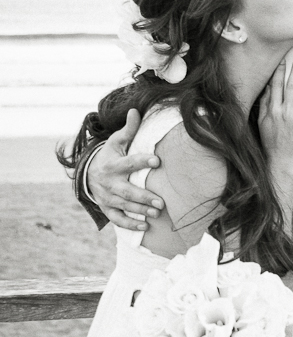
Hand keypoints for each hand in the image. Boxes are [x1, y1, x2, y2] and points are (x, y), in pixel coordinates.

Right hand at [86, 109, 164, 230]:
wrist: (88, 173)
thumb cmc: (110, 155)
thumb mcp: (116, 141)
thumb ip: (128, 129)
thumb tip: (136, 110)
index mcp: (113, 165)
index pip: (129, 163)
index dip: (142, 161)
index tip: (157, 161)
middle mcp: (109, 183)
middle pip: (127, 191)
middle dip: (143, 197)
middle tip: (161, 202)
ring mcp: (107, 197)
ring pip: (124, 206)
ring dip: (140, 211)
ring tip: (157, 213)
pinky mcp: (107, 208)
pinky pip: (117, 219)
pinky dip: (129, 224)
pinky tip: (145, 226)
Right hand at [258, 55, 292, 176]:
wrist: (281, 161)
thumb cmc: (271, 142)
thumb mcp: (262, 123)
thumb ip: (265, 104)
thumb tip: (268, 88)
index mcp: (273, 110)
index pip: (277, 86)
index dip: (280, 71)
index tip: (284, 60)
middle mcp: (285, 112)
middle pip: (290, 85)